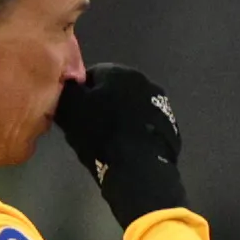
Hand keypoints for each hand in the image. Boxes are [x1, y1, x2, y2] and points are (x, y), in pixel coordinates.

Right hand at [54, 64, 187, 228]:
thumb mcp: (70, 108)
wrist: (139, 168)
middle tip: (89, 127)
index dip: (79, 94)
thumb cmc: (100, 133)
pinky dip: (136, 133)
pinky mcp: (172, 130)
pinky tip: (127, 148)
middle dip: (102, 105)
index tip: (74, 112)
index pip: (92, 75)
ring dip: (120, 119)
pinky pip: (146, 127)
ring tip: (108, 140)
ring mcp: (163, 106)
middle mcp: (146, 83)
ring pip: (132, 109)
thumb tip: (70, 85)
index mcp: (120, 72)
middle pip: (115, 91)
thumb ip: (67, 90)